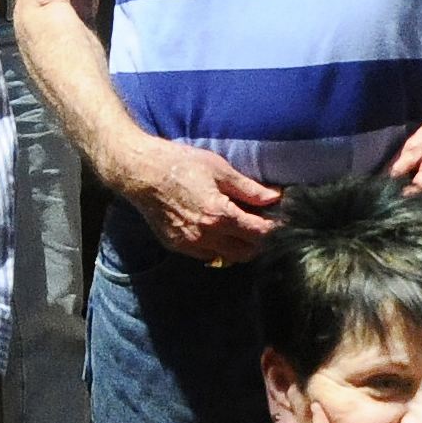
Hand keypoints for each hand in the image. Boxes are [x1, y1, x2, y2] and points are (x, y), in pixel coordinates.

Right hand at [107, 135, 281, 264]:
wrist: (139, 172)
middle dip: (260, 242)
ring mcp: (189, 244)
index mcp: (219, 214)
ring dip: (240, 247)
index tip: (282, 221)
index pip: (259, 233)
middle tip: (264, 225)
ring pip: (227, 258)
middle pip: (247, 252)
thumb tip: (275, 197)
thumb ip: (249, 188)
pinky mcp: (176, 246)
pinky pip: (207, 255)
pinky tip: (220, 231)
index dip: (275, 229)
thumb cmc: (179, 164)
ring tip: (244, 228)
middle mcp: (205, 235)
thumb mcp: (219, 170)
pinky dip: (219, 248)